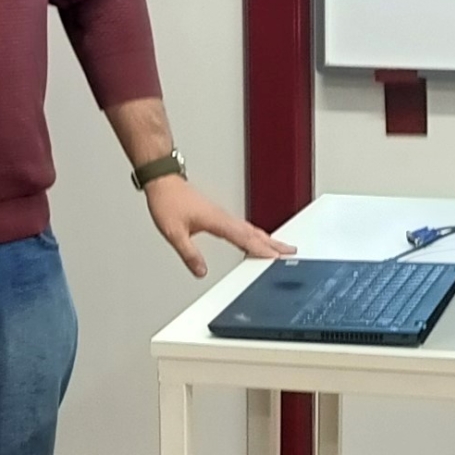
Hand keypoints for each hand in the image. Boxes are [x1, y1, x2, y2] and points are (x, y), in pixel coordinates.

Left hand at [145, 178, 295, 279]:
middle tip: (291, 251)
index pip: (244, 238)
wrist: (163, 182)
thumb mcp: (174, 232)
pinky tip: (255, 239)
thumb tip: (201, 271)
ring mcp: (222, 215)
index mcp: (217, 221)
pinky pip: (242, 227)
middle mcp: (223, 217)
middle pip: (254, 233)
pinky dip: (254, 234)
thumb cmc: (168, 202)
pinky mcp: (218, 214)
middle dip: (274, 243)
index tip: (277, 257)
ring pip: (250, 229)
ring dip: (267, 238)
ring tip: (281, 247)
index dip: (261, 249)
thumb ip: (189, 253)